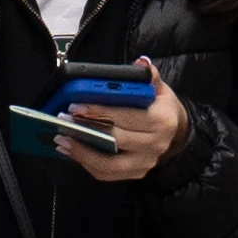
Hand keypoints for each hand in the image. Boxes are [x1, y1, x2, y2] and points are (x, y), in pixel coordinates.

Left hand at [60, 73, 189, 181]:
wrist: (175, 133)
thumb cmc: (160, 108)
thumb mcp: (159, 89)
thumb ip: (148, 76)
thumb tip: (140, 63)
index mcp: (161, 121)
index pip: (126, 117)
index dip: (99, 112)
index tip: (76, 106)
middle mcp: (155, 145)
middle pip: (116, 140)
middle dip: (86, 130)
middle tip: (64, 121)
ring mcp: (145, 163)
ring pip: (109, 164)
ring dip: (82, 153)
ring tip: (61, 140)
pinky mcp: (135, 173)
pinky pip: (107, 174)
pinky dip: (86, 164)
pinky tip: (71, 151)